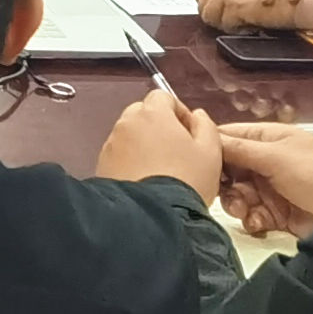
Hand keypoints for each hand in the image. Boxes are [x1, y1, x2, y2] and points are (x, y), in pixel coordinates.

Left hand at [97, 90, 225, 207]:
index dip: (178, 112)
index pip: (163, 96)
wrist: (151, 217)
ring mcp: (111, 145)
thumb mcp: (210, 152)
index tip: (190, 132)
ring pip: (130, 136)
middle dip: (159, 127)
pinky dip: (130, 163)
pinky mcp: (101, 167)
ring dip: (144, 145)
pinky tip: (145, 181)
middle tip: (177, 151)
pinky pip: (119, 157)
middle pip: (143, 114)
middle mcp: (126, 124)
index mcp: (152, 113)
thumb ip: (206, 126)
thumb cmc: (185, 181)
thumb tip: (197, 115)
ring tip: (161, 170)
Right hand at [217, 122, 312, 239]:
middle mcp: (267, 162)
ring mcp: (271, 189)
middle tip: (225, 193)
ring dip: (236, 204)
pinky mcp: (276, 214)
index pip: (230, 138)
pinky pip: (252, 215)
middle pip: (229, 170)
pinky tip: (259, 223)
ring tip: (244, 211)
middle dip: (223, 183)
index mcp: (268, 139)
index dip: (212, 149)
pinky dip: (251, 220)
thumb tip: (207, 136)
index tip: (198, 164)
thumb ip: (239, 149)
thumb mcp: (276, 157)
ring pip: (237, 195)